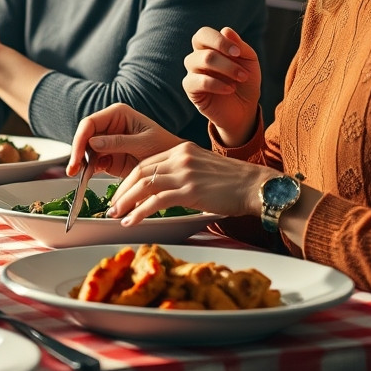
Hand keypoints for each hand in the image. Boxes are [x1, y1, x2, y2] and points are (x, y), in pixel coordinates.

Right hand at [67, 103, 184, 178]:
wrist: (175, 166)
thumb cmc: (165, 147)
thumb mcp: (144, 143)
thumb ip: (119, 142)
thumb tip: (93, 142)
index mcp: (118, 114)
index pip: (91, 123)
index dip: (81, 139)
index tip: (78, 156)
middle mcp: (109, 126)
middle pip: (84, 137)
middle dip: (78, 153)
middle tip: (73, 169)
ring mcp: (107, 142)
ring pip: (86, 151)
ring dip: (80, 163)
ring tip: (78, 175)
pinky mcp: (108, 158)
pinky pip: (93, 163)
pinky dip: (88, 171)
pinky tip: (86, 177)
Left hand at [106, 144, 273, 223]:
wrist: (257, 186)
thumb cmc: (233, 182)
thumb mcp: (202, 167)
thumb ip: (181, 172)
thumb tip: (160, 189)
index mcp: (181, 150)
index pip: (146, 162)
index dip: (129, 179)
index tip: (120, 192)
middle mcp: (180, 158)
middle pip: (139, 172)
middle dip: (122, 191)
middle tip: (112, 206)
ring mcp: (185, 173)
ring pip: (144, 185)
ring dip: (126, 202)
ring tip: (117, 215)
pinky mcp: (190, 191)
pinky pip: (156, 201)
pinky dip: (140, 212)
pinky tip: (132, 221)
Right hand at [182, 26, 261, 145]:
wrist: (244, 110)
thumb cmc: (245, 83)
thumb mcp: (249, 62)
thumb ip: (240, 46)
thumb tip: (226, 30)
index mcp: (210, 48)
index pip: (203, 34)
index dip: (219, 39)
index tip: (238, 52)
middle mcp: (198, 58)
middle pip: (199, 42)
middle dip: (221, 49)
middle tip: (240, 62)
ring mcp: (192, 72)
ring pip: (198, 59)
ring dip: (224, 67)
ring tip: (240, 78)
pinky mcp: (191, 89)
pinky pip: (196, 81)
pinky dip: (216, 83)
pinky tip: (230, 89)